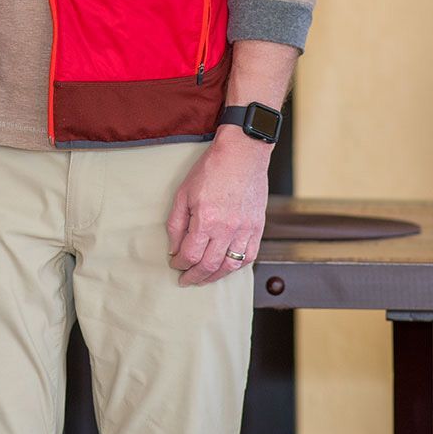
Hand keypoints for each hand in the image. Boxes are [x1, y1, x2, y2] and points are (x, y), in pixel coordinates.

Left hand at [165, 130, 271, 286]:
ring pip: (230, 266)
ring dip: (215, 276)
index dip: (180, 263)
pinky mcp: (257, 227)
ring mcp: (245, 229)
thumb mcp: (183, 193)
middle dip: (195, 276)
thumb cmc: (211, 169)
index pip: (190, 254)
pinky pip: (249, 256)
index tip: (175, 264)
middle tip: (186, 279)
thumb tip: (174, 248)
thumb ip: (176, 223)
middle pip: (209, 265)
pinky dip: (237, 266)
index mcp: (206, 219)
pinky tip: (227, 267)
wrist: (242, 153)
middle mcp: (227, 228)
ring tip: (205, 277)